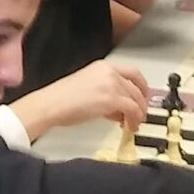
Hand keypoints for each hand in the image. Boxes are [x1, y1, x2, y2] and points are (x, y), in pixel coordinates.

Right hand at [10, 61, 149, 138]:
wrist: (50, 105)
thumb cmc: (60, 99)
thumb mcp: (87, 89)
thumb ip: (106, 94)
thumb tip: (118, 109)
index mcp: (102, 66)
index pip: (132, 72)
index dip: (142, 86)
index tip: (143, 97)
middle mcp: (109, 72)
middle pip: (137, 86)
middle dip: (142, 102)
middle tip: (142, 113)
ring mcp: (111, 84)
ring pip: (137, 98)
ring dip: (138, 113)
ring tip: (134, 124)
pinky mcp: (111, 99)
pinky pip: (132, 109)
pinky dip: (134, 120)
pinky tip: (129, 127)